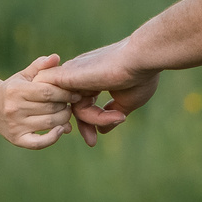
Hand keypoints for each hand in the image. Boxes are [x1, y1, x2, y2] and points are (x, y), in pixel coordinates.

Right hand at [0, 54, 75, 149]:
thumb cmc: (13, 89)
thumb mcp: (24, 75)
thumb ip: (41, 65)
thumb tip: (56, 57)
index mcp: (16, 90)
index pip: (48, 92)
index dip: (65, 93)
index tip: (75, 93)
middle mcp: (14, 109)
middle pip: (51, 108)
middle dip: (66, 105)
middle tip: (72, 103)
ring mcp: (15, 125)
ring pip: (49, 123)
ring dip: (64, 118)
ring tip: (66, 112)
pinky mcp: (17, 139)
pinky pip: (39, 143)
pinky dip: (53, 138)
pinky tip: (61, 129)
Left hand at [41, 40, 161, 143]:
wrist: (143, 58)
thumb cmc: (140, 76)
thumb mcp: (126, 100)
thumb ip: (111, 115)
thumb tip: (102, 130)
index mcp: (93, 77)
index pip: (82, 105)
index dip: (90, 122)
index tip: (94, 140)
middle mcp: (80, 74)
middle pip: (75, 107)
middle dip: (84, 126)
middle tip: (92, 142)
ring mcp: (73, 74)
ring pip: (74, 107)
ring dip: (93, 119)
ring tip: (118, 116)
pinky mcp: (68, 75)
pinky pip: (58, 99)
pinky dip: (70, 112)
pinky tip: (90, 119)